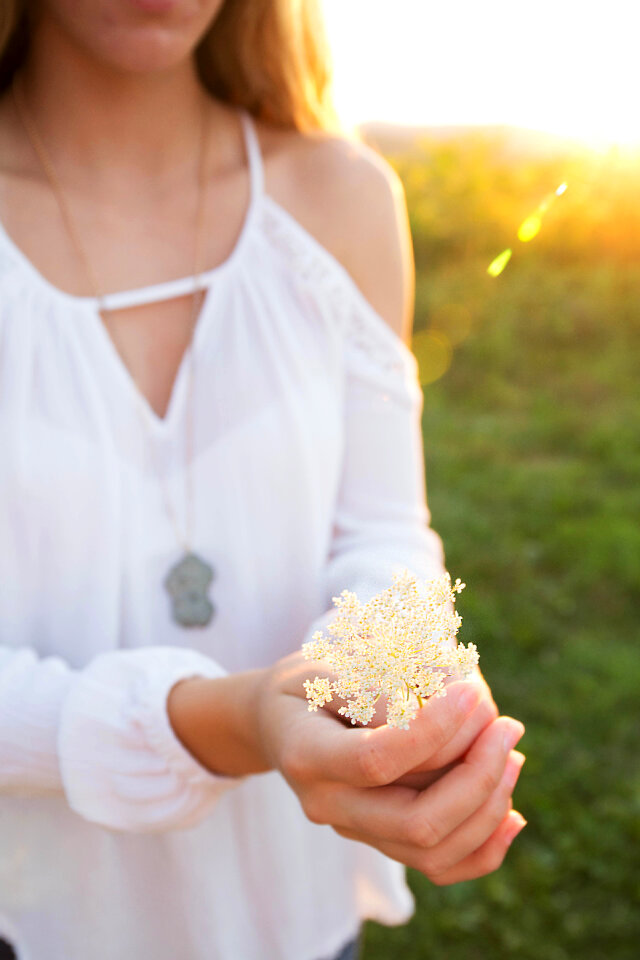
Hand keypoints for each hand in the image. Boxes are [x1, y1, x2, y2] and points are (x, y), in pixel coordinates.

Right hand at [254, 650, 525, 884]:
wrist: (281, 720)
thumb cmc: (309, 682)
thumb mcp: (329, 664)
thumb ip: (375, 686)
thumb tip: (435, 715)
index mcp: (307, 756)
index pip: (376, 760)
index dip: (433, 730)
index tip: (471, 690)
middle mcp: (328, 806)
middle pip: (416, 821)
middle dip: (477, 775)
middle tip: (507, 725)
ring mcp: (355, 831)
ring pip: (434, 850)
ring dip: (488, 805)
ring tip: (511, 751)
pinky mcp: (381, 841)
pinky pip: (439, 867)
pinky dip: (484, 849)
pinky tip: (513, 813)